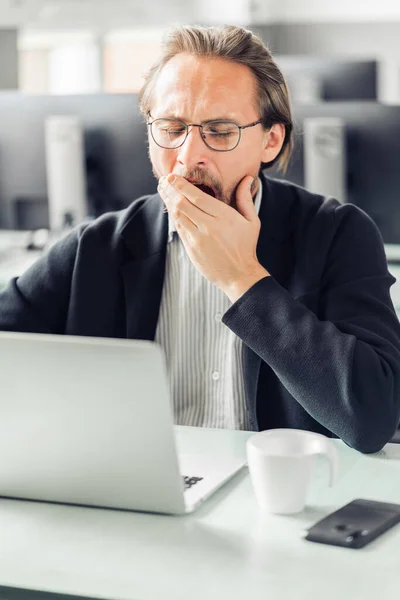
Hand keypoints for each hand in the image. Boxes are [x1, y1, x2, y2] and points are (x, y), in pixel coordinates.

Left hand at [157, 174, 269, 301]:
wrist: (239, 275)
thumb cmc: (246, 247)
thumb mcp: (252, 222)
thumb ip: (245, 199)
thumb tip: (247, 179)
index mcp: (225, 217)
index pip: (198, 197)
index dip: (182, 186)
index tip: (172, 176)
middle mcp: (210, 227)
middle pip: (184, 204)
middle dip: (171, 190)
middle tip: (164, 180)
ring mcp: (198, 239)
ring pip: (178, 216)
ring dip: (168, 201)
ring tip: (163, 190)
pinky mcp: (191, 249)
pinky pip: (179, 228)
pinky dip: (173, 216)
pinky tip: (170, 207)